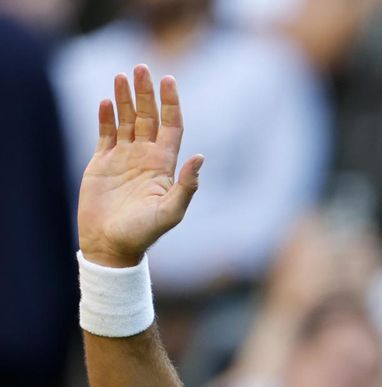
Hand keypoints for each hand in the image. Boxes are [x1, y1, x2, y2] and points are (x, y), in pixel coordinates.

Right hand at [77, 64, 203, 267]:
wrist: (111, 245)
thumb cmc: (144, 232)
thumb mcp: (171, 211)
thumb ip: (187, 185)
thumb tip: (201, 157)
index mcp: (164, 164)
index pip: (171, 125)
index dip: (171, 103)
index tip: (169, 80)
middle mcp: (146, 157)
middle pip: (148, 116)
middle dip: (146, 93)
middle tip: (141, 68)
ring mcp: (123, 158)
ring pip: (126, 121)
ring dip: (125, 99)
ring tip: (122, 76)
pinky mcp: (102, 163)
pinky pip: (105, 134)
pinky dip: (106, 117)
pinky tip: (107, 101)